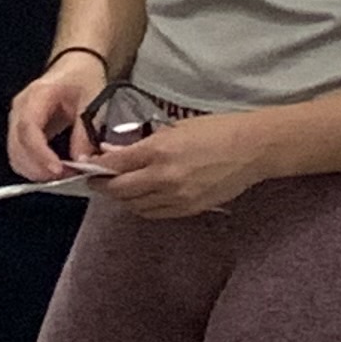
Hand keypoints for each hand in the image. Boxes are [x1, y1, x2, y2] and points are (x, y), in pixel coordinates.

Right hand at [6, 50, 107, 181]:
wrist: (74, 67)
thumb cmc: (82, 79)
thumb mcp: (93, 102)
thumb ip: (85, 133)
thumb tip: (81, 163)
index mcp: (38, 96)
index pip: (29, 129)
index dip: (40, 154)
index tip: (57, 171)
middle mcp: (20, 108)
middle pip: (16, 146)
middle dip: (38, 169)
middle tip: (67, 178)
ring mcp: (17, 119)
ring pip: (15, 155)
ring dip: (36, 171)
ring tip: (63, 176)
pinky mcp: (20, 130)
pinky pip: (20, 154)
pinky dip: (35, 167)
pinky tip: (55, 171)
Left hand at [97, 109, 271, 220]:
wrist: (253, 148)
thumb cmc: (216, 130)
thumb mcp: (173, 128)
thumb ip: (140, 143)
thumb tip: (111, 150)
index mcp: (158, 151)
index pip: (114, 165)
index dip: (96, 168)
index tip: (87, 167)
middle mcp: (164, 177)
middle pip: (120, 190)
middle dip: (103, 186)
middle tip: (96, 181)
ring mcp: (178, 196)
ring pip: (135, 206)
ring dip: (123, 198)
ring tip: (119, 188)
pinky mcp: (191, 209)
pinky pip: (156, 213)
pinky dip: (143, 206)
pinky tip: (142, 196)